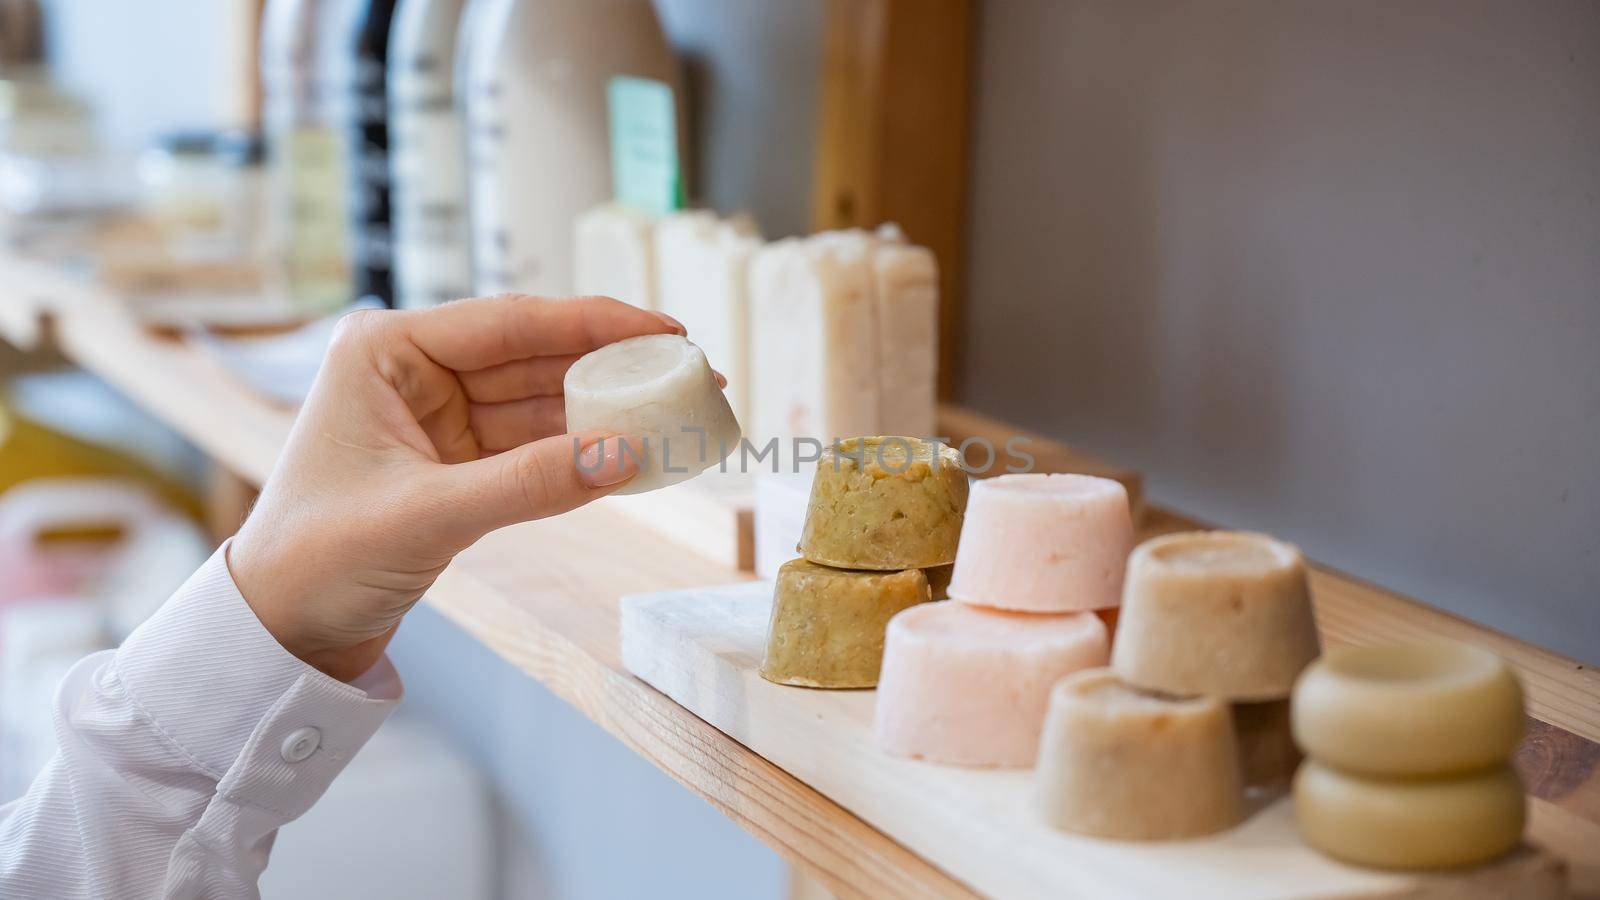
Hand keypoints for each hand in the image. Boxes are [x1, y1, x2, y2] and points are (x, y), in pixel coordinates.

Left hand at [229, 294, 680, 681]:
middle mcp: (416, 370)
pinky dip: (583, 452)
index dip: (595, 324)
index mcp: (386, 349)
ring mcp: (440, 416)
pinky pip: (536, 447)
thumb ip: (528, 484)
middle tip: (691, 372)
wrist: (281, 631)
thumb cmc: (318, 559)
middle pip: (536, 356)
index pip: (510, 322)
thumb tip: (626, 456)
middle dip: (613, 366)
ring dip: (607, 411)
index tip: (665, 332)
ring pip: (544, 402)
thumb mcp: (425, 516)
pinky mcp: (459, 462)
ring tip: (679, 412)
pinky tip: (636, 451)